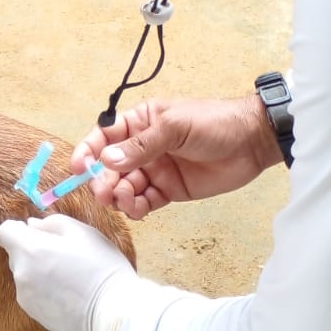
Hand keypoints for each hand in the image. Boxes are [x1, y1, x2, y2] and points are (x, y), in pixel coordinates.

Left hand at [0, 213, 134, 330]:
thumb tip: (32, 225)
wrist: (113, 315)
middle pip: (16, 254)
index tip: (39, 233)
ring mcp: (25, 298)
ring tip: (70, 277)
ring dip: (39, 271)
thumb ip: (52, 223)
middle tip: (64, 255)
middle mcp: (21, 274)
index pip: (4, 232)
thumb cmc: (102, 268)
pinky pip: (33, 294)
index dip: (18, 229)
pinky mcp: (34, 315)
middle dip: (33, 250)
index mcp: (29, 250)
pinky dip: (44, 290)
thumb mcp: (83, 233)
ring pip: (26, 275)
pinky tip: (69, 294)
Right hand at [72, 94, 280, 218]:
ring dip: (119, 196)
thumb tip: (107, 159)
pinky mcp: (169, 191)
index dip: (88, 151)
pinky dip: (136, 208)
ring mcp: (155, 170)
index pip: (104, 137)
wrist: (252, 142)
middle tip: (105, 192)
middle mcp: (142, 147)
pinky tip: (138, 208)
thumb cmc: (215, 122)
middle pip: (109, 167)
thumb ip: (141, 145)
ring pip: (124, 187)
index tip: (78, 168)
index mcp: (140, 122)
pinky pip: (143, 202)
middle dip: (102, 180)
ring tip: (127, 200)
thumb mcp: (175, 126)